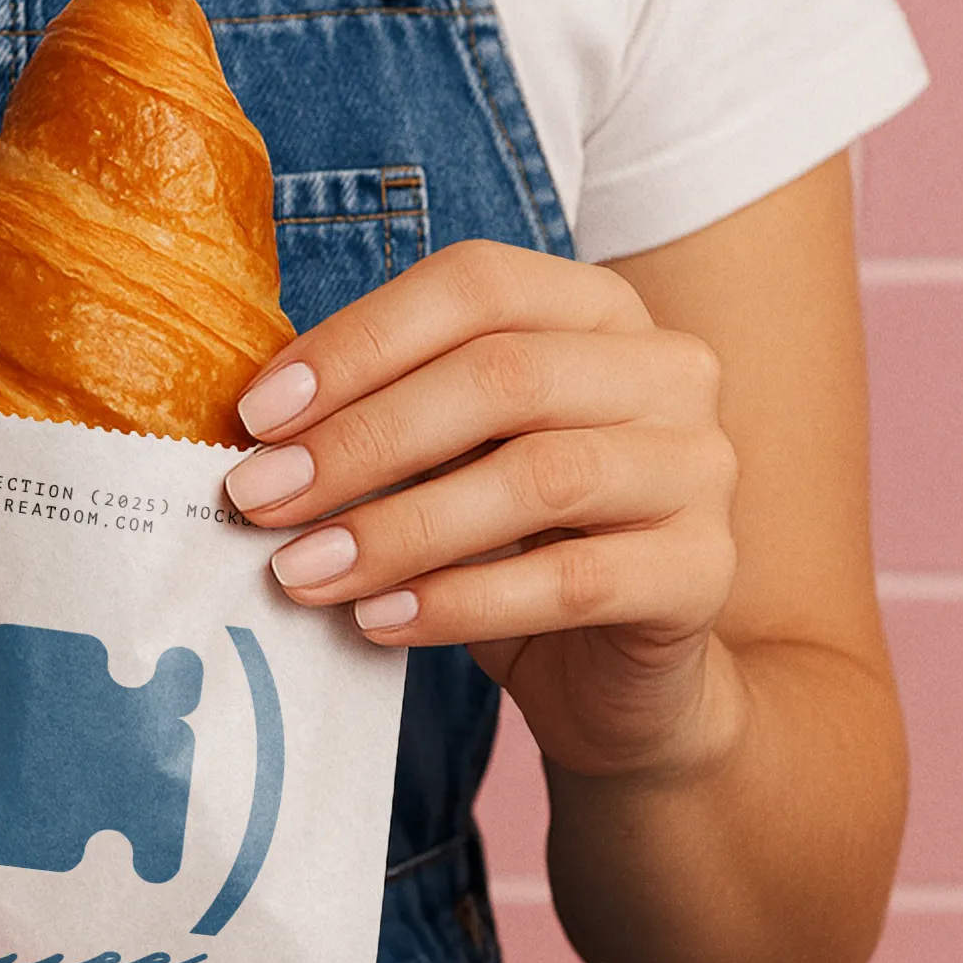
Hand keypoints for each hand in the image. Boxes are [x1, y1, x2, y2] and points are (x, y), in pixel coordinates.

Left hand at [224, 241, 740, 784]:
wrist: (617, 677)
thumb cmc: (510, 543)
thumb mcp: (444, 457)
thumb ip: (379, 414)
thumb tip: (254, 423)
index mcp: (595, 308)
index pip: (475, 285)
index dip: (359, 342)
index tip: (256, 414)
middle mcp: (666, 368)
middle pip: (503, 376)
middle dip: (360, 440)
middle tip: (258, 499)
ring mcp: (699, 466)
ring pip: (539, 477)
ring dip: (399, 527)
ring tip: (302, 571)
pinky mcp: (707, 570)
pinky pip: (574, 580)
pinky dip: (462, 602)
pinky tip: (380, 622)